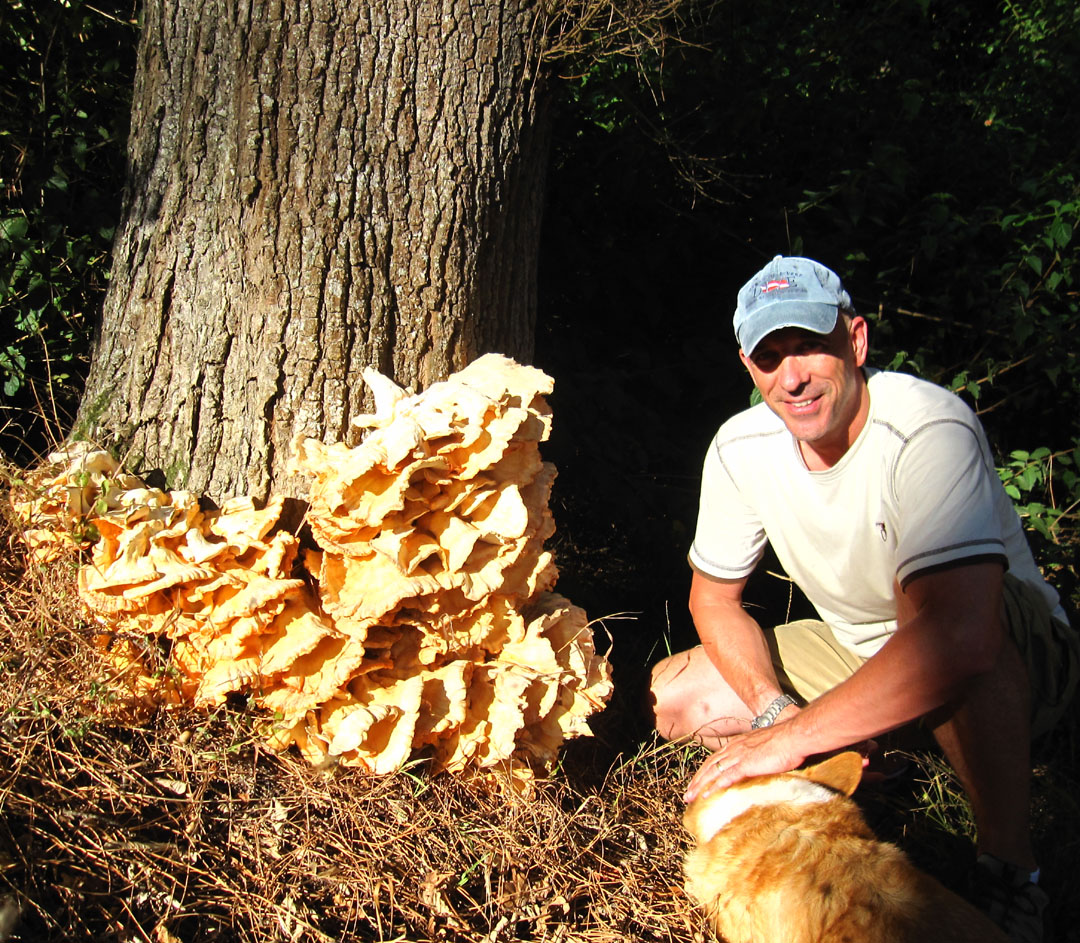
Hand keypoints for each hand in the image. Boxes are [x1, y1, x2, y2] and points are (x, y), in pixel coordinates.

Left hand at [683, 711, 803, 803]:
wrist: (793, 736)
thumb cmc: (785, 742)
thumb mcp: (765, 746)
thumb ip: (757, 755)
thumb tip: (757, 764)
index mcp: (738, 743)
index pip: (715, 758)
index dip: (705, 771)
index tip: (697, 781)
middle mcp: (734, 748)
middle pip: (709, 766)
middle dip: (697, 780)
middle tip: (687, 794)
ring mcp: (738, 756)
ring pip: (712, 773)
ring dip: (700, 786)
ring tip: (690, 797)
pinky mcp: (745, 765)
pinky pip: (725, 778)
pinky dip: (714, 787)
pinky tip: (706, 796)